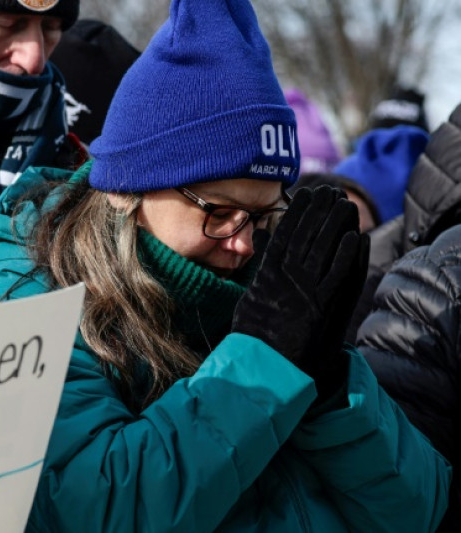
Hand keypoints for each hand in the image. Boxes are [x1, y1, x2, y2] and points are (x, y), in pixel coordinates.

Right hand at [232, 185, 367, 399]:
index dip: (297, 212)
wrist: (264, 362)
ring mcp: (306, 290)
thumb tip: (259, 235)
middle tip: (330, 191)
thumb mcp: (252, 292)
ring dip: (336, 225)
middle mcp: (287, 277)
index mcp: (267, 273)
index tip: (306, 194)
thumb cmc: (254, 331)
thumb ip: (260, 263)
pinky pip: (339, 276)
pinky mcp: (323, 306)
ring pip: (323, 250)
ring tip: (345, 205)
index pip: (285, 234)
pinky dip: (347, 255)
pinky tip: (354, 237)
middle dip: (319, 211)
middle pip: (306, 235)